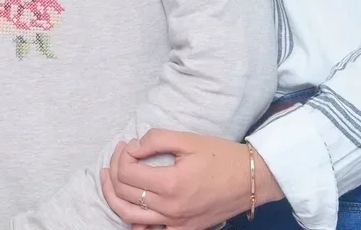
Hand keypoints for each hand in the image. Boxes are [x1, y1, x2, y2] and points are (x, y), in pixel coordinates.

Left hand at [100, 129, 282, 229]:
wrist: (250, 180)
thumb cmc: (221, 156)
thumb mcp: (189, 139)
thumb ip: (157, 139)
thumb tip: (133, 146)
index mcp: (171, 184)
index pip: (127, 173)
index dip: (120, 156)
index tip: (127, 144)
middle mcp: (169, 209)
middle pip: (124, 194)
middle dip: (115, 171)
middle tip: (120, 154)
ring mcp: (175, 224)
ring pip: (129, 216)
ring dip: (114, 196)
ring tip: (110, 178)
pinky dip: (133, 218)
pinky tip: (131, 204)